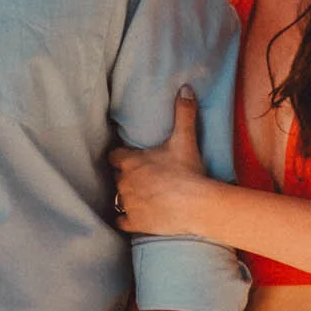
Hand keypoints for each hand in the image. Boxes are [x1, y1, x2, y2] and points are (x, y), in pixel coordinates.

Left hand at [110, 88, 212, 236]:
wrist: (196, 205)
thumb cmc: (188, 172)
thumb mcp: (184, 139)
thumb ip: (183, 113)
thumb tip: (185, 88)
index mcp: (130, 161)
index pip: (114, 156)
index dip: (121, 158)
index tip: (128, 159)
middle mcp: (123, 182)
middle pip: (118, 178)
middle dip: (127, 178)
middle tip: (142, 179)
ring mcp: (127, 203)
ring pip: (119, 199)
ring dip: (127, 198)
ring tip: (142, 199)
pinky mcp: (134, 222)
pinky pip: (121, 221)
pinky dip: (127, 220)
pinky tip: (136, 218)